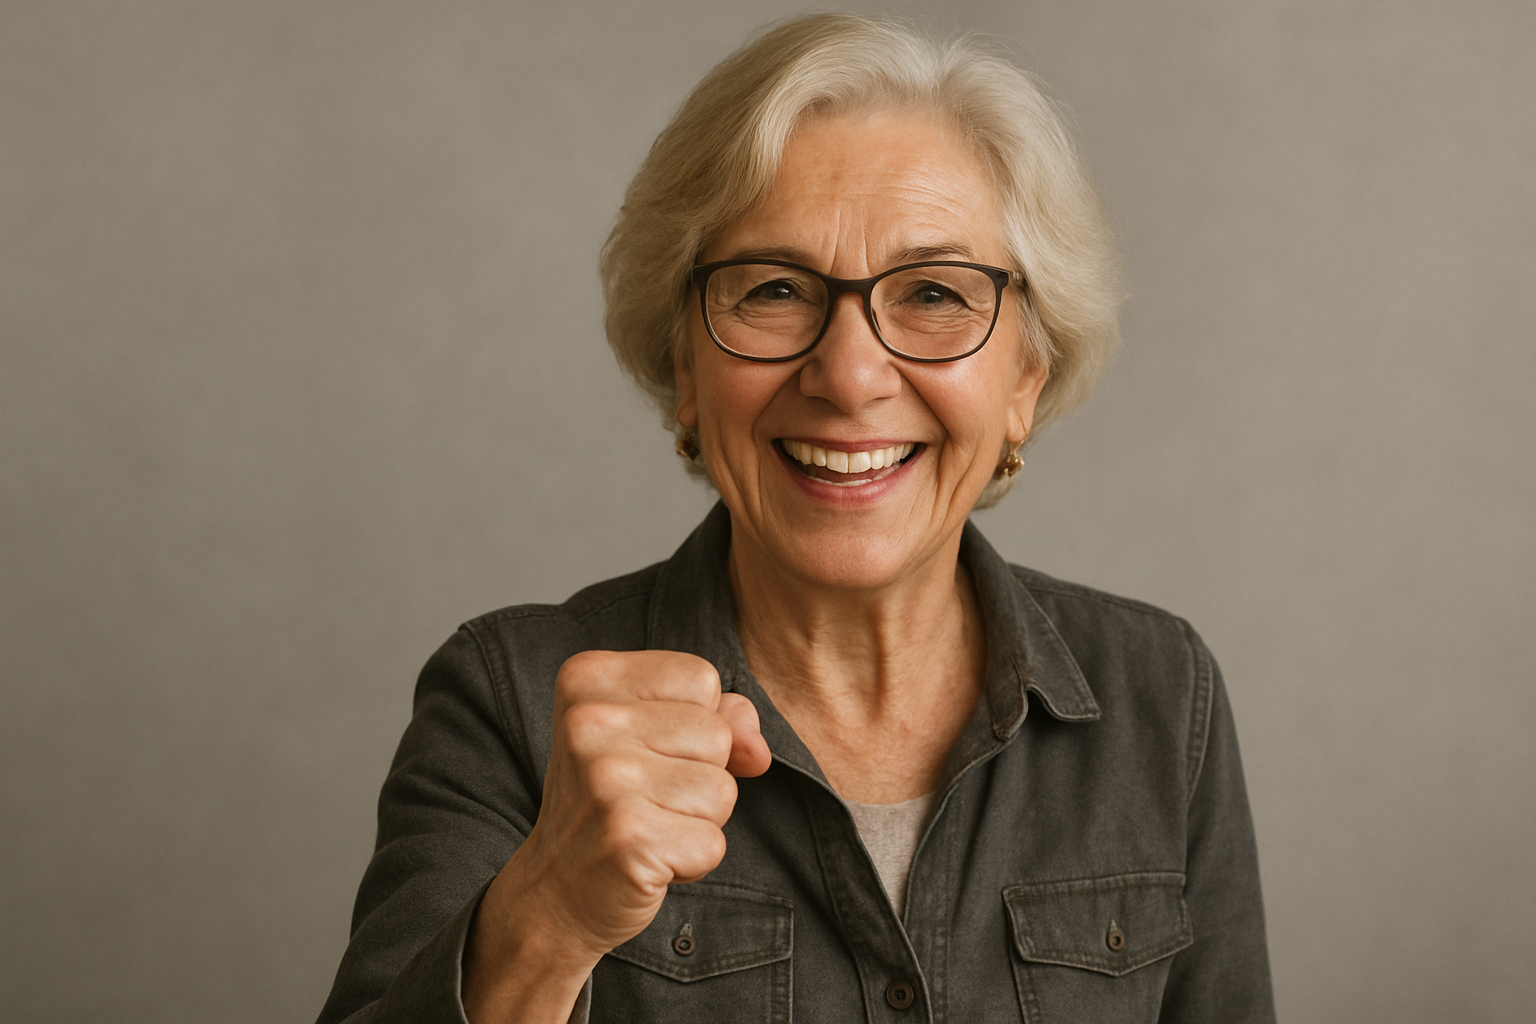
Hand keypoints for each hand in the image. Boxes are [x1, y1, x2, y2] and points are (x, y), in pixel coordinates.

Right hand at [464, 650, 770, 1021]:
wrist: (556, 892)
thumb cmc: (613, 802)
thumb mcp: (653, 735)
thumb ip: (718, 717)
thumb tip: (759, 751)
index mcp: (588, 678)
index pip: (700, 677)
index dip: (696, 720)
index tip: (647, 751)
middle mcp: (588, 721)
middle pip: (716, 733)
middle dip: (700, 773)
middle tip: (645, 798)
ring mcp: (604, 780)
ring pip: (721, 789)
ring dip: (698, 819)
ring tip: (647, 825)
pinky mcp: (627, 838)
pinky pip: (712, 842)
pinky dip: (692, 860)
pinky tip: (647, 859)